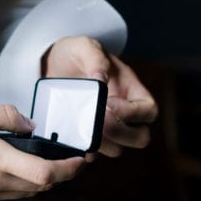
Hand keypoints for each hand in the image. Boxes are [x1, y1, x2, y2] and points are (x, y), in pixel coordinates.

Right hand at [0, 102, 85, 200]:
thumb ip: (4, 117)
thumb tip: (29, 126)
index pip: (45, 174)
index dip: (69, 169)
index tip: (80, 159)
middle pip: (39, 187)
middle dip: (59, 174)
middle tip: (68, 157)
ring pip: (22, 193)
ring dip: (39, 180)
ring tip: (43, 159)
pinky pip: (4, 195)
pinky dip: (17, 182)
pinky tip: (12, 165)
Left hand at [42, 36, 157, 157]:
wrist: (51, 65)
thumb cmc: (75, 54)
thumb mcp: (84, 46)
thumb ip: (94, 57)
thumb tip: (101, 78)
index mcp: (131, 91)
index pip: (149, 110)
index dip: (133, 112)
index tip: (109, 103)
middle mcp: (123, 114)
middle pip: (140, 137)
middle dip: (121, 133)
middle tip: (98, 122)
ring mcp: (106, 128)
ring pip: (117, 149)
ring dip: (102, 143)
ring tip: (82, 129)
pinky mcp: (87, 137)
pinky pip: (93, 154)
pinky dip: (85, 151)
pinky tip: (71, 139)